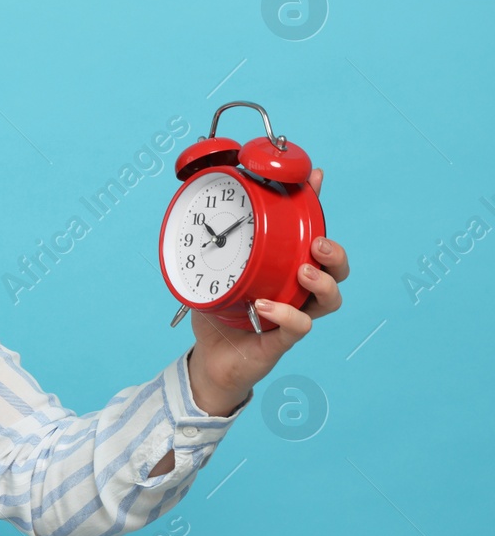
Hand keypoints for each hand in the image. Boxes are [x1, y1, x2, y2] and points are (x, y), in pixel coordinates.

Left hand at [186, 167, 349, 412]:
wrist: (209, 358)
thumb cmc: (218, 312)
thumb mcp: (212, 272)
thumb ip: (212, 247)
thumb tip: (200, 212)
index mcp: (285, 269)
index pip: (309, 234)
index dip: (316, 207)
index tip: (315, 178)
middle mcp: (297, 291)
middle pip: (336, 269)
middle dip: (335, 253)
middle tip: (317, 244)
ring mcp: (294, 315)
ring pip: (330, 299)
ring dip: (322, 282)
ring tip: (302, 273)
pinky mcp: (282, 340)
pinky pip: (299, 326)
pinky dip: (287, 315)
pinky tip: (266, 306)